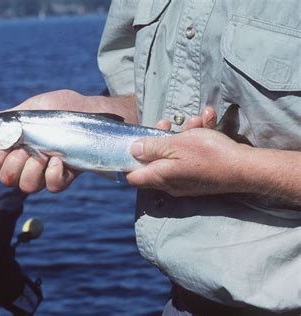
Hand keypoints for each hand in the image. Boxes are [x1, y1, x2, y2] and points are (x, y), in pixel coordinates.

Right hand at [0, 90, 102, 192]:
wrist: (88, 110)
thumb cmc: (58, 108)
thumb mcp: (31, 108)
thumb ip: (8, 118)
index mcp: (14, 148)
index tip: (5, 145)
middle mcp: (27, 164)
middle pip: (7, 180)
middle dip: (13, 165)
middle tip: (26, 148)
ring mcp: (45, 172)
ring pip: (27, 186)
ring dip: (32, 170)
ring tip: (44, 154)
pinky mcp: (64, 176)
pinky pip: (52, 187)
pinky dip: (53, 173)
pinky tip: (59, 158)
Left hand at [127, 107, 247, 195]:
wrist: (244, 168)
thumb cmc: (208, 155)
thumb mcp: (175, 145)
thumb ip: (151, 148)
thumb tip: (132, 150)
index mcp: (159, 176)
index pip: (132, 176)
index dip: (128, 159)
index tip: (134, 141)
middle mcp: (169, 182)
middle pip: (154, 160)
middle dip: (160, 137)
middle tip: (167, 123)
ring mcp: (184, 180)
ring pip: (174, 154)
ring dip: (181, 134)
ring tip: (196, 121)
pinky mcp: (198, 175)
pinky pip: (189, 157)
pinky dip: (194, 141)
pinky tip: (206, 123)